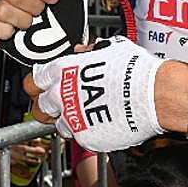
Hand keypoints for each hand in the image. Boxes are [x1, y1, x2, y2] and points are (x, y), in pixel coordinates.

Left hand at [25, 36, 164, 152]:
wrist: (153, 94)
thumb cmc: (135, 70)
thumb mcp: (108, 49)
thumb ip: (86, 53)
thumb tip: (80, 53)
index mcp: (64, 71)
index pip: (34, 80)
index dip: (40, 84)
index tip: (44, 86)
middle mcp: (63, 95)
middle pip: (40, 106)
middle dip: (48, 106)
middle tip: (61, 104)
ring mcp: (73, 118)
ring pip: (58, 125)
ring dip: (68, 120)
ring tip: (86, 113)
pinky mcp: (86, 137)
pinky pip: (79, 136)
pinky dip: (87, 130)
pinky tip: (100, 121)